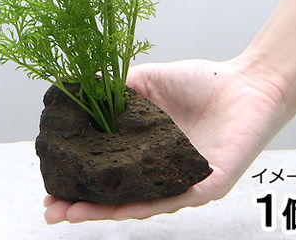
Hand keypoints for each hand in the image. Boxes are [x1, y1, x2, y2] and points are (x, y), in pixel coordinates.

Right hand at [44, 57, 294, 222]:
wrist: (245, 83)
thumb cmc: (200, 82)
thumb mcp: (150, 80)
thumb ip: (118, 88)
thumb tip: (81, 87)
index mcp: (146, 147)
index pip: (108, 168)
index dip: (79, 175)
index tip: (50, 178)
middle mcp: (160, 169)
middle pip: (117, 193)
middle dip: (83, 204)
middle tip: (52, 210)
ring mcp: (182, 180)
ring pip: (140, 204)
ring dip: (105, 212)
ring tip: (72, 214)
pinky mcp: (206, 184)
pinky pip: (174, 199)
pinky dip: (145, 205)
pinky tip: (120, 209)